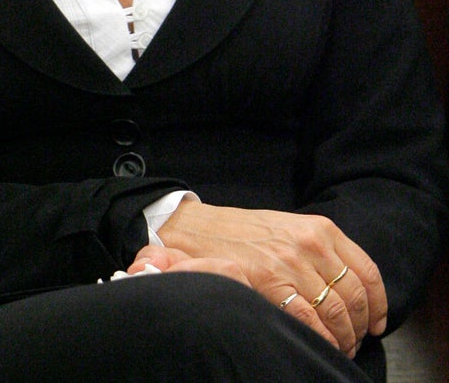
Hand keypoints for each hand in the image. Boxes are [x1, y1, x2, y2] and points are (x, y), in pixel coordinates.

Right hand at [145, 201, 386, 358]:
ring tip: (335, 346)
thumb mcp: (289, 229)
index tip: (376, 322)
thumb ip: (319, 251)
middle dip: (359, 327)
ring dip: (342, 338)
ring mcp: (291, 262)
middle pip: (355, 297)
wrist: (197, 229)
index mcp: (320, 229)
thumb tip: (349, 287)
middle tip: (353, 341)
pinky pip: (309, 321)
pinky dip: (319, 338)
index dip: (377, 304)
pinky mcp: (271, 281)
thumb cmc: (243, 233)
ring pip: (336, 313)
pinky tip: (317, 344)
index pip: (366, 271)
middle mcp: (311, 243)